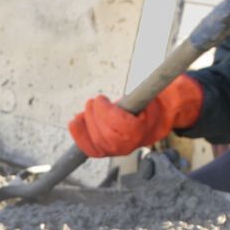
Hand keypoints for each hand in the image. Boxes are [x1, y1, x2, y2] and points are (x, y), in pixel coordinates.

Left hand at [68, 74, 202, 157]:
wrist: (155, 119)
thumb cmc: (150, 104)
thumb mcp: (150, 93)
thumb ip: (145, 91)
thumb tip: (151, 79)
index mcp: (143, 130)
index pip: (121, 128)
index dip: (106, 114)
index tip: (100, 99)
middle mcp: (130, 145)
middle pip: (106, 137)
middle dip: (95, 117)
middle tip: (93, 101)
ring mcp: (118, 150)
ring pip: (97, 143)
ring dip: (87, 124)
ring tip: (87, 108)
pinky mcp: (107, 150)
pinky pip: (91, 149)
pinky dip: (80, 135)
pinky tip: (75, 122)